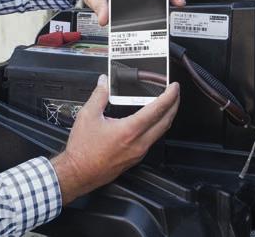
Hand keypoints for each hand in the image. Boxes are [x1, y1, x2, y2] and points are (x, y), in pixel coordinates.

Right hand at [51, 75, 179, 204]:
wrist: (79, 172)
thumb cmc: (83, 148)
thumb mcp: (88, 115)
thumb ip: (99, 95)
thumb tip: (104, 82)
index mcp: (129, 130)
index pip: (156, 110)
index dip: (169, 96)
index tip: (174, 87)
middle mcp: (138, 143)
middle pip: (165, 122)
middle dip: (174, 105)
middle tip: (175, 93)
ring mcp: (139, 152)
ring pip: (160, 132)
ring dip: (166, 116)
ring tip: (166, 104)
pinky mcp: (135, 157)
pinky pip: (152, 139)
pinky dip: (157, 126)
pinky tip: (150, 121)